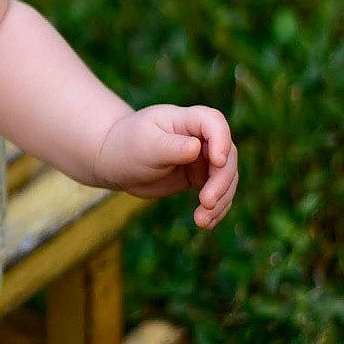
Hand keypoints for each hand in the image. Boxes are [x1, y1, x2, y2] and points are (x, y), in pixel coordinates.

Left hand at [95, 105, 237, 227]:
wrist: (116, 162)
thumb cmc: (127, 146)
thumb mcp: (145, 145)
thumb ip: (170, 146)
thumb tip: (196, 148)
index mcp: (185, 119)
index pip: (214, 122)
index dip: (221, 139)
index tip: (217, 162)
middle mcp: (199, 137)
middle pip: (227, 155)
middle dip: (221, 181)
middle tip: (207, 203)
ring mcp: (202, 157)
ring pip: (226, 177)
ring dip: (221, 199)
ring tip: (202, 221)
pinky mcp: (200, 176)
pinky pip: (217, 192)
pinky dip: (215, 208)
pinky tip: (205, 223)